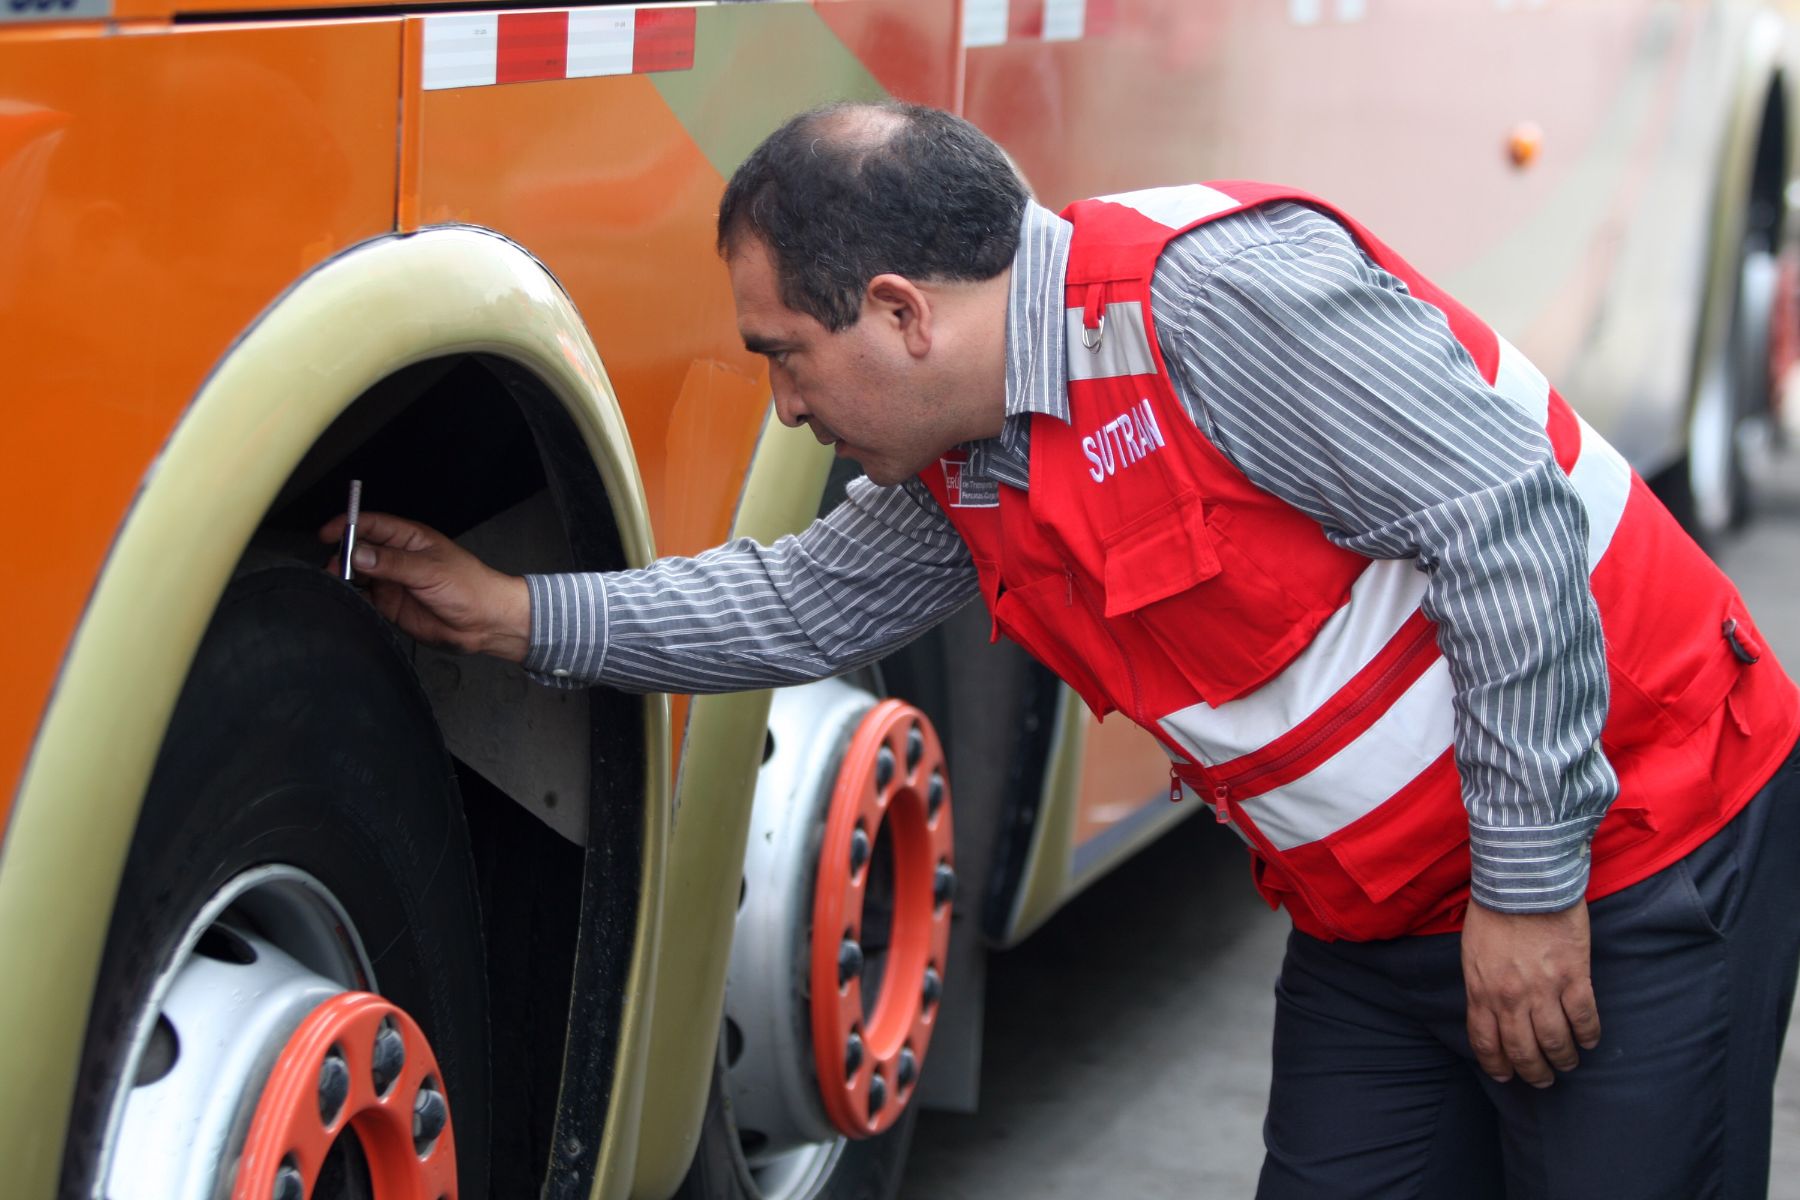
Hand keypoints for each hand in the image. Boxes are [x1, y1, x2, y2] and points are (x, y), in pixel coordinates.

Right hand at [319, 511, 531, 662]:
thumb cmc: (470, 587)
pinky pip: (364, 600)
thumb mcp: (430, 570)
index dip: (348, 525)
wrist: (485, 622)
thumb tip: (358, 553)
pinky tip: (349, 602)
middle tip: (334, 568)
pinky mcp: (391, 606)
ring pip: (357, 575)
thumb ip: (392, 563)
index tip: (328, 534)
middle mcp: (398, 558)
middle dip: (343, 556)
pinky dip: (353, 600)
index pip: (372, 525)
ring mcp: (393, 582)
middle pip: (359, 550)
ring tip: (338, 585)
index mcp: (409, 539)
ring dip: (345, 579)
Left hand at [1461, 899, 1599, 1087]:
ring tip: (1567, 1064)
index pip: (1485, 1041)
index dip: (1496, 1064)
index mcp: (1480, 989)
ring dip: (1562, 1059)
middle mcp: (1510, 997)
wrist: (1523, 881)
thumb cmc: (1494, 911)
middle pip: (1522, 1050)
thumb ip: (1481, 985)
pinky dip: (1588, 1035)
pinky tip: (1589, 1041)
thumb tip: (1490, 1011)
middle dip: (1532, 1072)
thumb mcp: (1473, 953)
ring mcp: (1543, 989)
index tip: (1505, 1075)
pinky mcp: (1574, 976)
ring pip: (1555, 1042)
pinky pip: (1584, 1018)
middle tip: (1541, 1080)